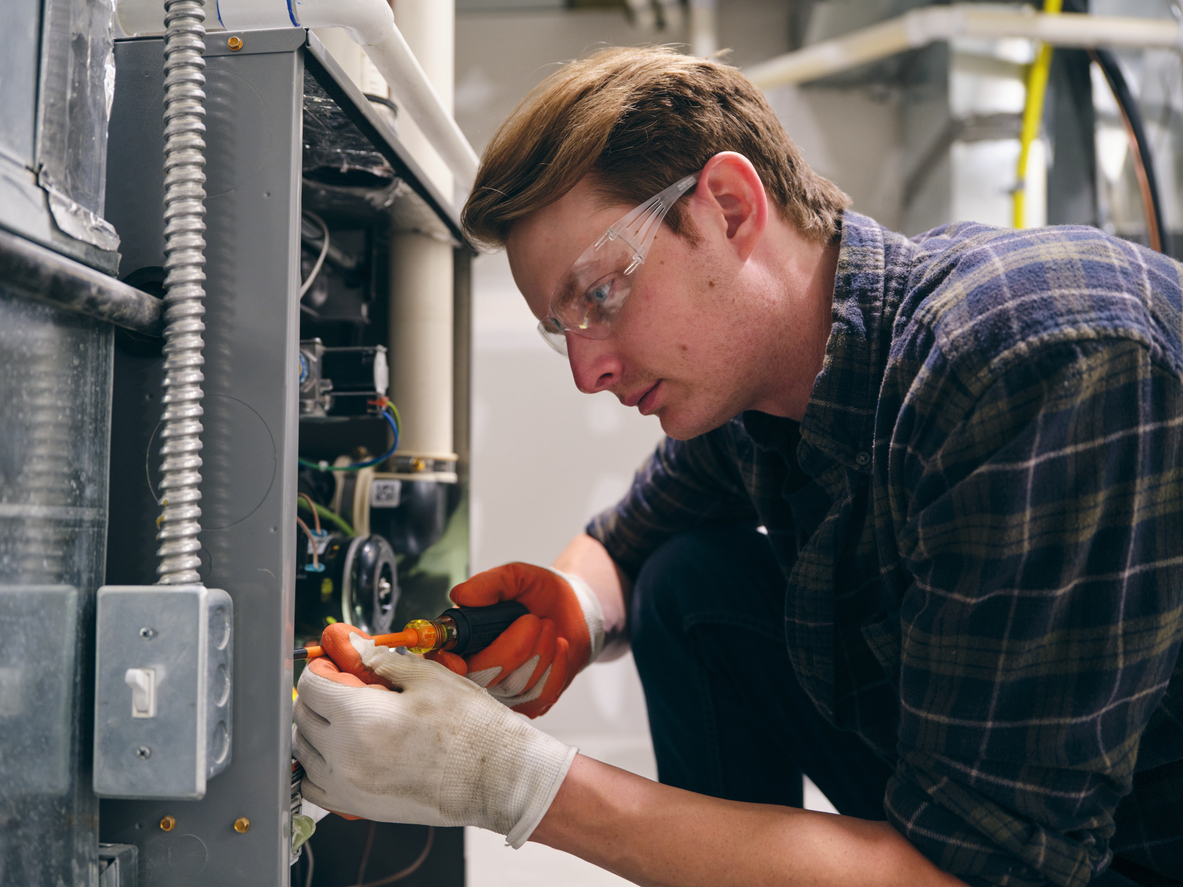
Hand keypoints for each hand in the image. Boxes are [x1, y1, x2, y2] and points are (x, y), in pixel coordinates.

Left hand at [293, 631, 576, 846]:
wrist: (496, 778)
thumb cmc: (472, 731)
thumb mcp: (430, 679)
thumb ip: (382, 662)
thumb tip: (358, 651)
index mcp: (360, 719)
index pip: (312, 685)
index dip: (323, 667)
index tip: (336, 664)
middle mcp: (345, 757)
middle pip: (302, 717)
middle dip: (317, 695)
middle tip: (344, 685)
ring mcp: (348, 787)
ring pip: (303, 753)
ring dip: (314, 729)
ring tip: (344, 717)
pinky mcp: (358, 808)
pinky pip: (313, 786)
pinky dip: (317, 766)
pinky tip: (341, 752)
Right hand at [441, 563, 603, 717]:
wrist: (574, 608)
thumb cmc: (537, 593)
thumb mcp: (514, 577)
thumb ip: (489, 584)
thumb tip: (461, 596)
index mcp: (462, 641)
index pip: (439, 665)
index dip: (444, 669)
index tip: (458, 662)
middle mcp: (478, 672)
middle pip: (483, 679)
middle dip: (514, 649)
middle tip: (533, 620)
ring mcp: (505, 693)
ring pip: (517, 686)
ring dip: (541, 649)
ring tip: (547, 627)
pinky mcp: (532, 704)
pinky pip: (542, 693)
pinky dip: (557, 664)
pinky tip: (558, 647)